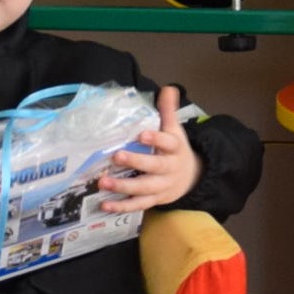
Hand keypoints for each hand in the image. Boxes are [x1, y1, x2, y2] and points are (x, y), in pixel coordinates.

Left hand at [98, 86, 200, 213]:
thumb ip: (168, 111)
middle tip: (116, 156)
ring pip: (144, 188)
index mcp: (175, 149)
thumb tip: (168, 88)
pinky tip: (104, 205)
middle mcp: (169, 169)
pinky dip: (121, 206)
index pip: (169, 143)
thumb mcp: (175, 130)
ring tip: (103, 182)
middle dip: (136, 162)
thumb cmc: (175, 150)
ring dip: (123, 186)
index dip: (157, 139)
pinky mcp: (154, 200)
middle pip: (155, 166)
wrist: (191, 177)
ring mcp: (162, 187)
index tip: (142, 134)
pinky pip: (138, 205)